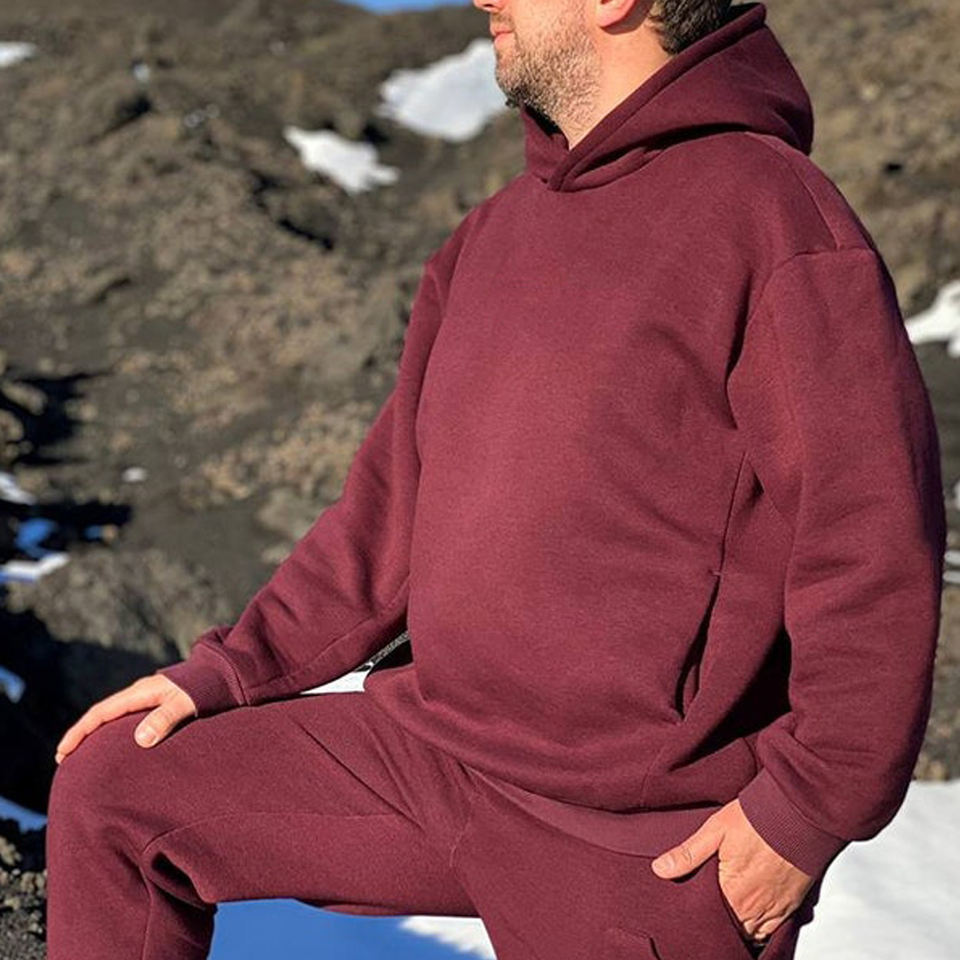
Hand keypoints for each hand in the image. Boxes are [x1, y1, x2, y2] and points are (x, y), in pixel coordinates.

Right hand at [54, 673, 197, 763]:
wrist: (226, 670)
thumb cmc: (208, 687)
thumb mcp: (187, 703)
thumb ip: (166, 718)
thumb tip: (140, 739)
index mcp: (141, 692)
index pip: (101, 713)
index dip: (80, 732)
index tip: (62, 752)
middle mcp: (141, 692)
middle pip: (103, 714)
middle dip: (82, 734)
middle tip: (64, 758)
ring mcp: (150, 696)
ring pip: (116, 715)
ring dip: (98, 732)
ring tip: (85, 754)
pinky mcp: (160, 700)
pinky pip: (130, 716)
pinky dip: (116, 730)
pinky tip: (119, 743)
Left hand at [649, 798, 815, 944]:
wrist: (798, 813)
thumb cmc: (757, 818)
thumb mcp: (715, 829)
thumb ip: (688, 854)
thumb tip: (660, 869)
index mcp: (730, 890)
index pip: (708, 917)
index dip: (699, 914)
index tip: (692, 906)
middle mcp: (752, 906)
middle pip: (730, 928)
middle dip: (718, 922)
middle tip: (709, 910)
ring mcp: (773, 909)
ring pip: (750, 934)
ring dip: (738, 927)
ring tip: (727, 914)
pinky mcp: (790, 906)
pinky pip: (772, 932)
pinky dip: (760, 929)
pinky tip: (751, 918)